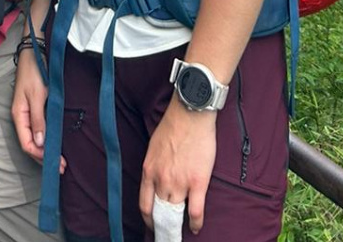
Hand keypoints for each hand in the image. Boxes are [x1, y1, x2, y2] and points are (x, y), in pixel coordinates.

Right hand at [11, 42, 66, 172]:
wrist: (35, 51)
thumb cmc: (34, 71)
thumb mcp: (37, 95)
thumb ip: (38, 119)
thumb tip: (39, 143)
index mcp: (19, 115)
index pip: (26, 144)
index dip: (40, 156)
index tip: (56, 163)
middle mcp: (22, 117)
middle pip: (30, 144)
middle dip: (44, 157)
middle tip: (62, 166)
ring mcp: (28, 112)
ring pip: (35, 138)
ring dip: (46, 149)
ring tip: (60, 159)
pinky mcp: (35, 107)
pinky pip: (38, 129)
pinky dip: (46, 138)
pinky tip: (55, 142)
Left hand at [139, 100, 216, 237]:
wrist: (190, 113)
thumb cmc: (173, 125)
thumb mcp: (153, 147)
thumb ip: (154, 166)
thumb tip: (157, 180)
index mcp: (149, 171)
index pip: (144, 205)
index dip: (149, 219)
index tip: (153, 225)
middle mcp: (161, 180)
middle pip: (160, 213)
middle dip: (163, 227)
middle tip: (167, 234)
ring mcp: (179, 183)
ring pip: (176, 215)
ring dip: (178, 226)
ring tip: (181, 232)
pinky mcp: (197, 183)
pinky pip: (195, 212)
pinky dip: (195, 224)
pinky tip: (196, 228)